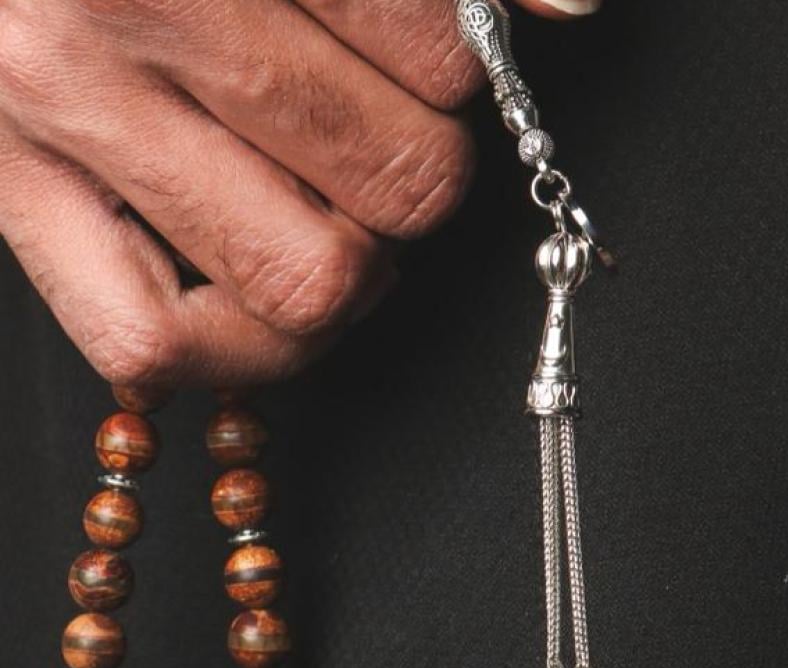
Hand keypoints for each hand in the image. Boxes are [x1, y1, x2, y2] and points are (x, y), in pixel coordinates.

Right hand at [0, 0, 601, 385]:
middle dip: (419, 181)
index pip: (436, 62)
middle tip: (380, 146)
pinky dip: (243, 353)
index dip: (462, 82)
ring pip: (306, 281)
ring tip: (326, 217)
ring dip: (354, 271)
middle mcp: (116, 18)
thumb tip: (571, 9)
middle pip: (395, 183)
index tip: (427, 72)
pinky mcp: (11, 206)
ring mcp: (58, 123)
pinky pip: (157, 347)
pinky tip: (262, 297)